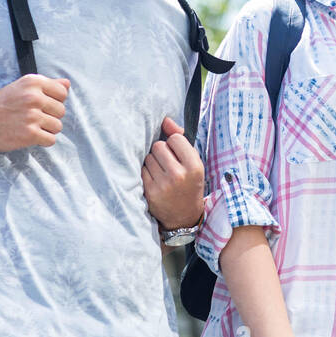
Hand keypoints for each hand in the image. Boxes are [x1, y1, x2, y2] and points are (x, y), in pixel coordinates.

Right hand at [0, 74, 69, 150]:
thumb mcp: (21, 87)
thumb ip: (47, 85)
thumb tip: (68, 84)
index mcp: (33, 82)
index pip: (63, 93)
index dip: (54, 101)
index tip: (40, 105)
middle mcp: (34, 97)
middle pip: (61, 111)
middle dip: (49, 116)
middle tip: (31, 118)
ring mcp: (32, 116)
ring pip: (57, 126)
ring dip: (46, 129)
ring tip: (29, 126)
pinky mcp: (30, 134)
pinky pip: (51, 140)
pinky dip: (41, 141)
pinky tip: (28, 136)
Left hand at [143, 116, 203, 230]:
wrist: (184, 216)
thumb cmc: (189, 184)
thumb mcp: (193, 162)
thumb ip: (181, 139)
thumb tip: (165, 120)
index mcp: (194, 166)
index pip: (175, 138)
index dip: (174, 144)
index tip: (177, 154)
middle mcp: (179, 175)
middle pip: (158, 146)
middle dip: (161, 152)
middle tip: (168, 165)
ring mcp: (163, 184)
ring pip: (148, 157)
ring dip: (152, 162)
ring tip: (162, 173)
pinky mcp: (149, 192)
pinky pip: (141, 170)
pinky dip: (146, 173)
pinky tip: (155, 181)